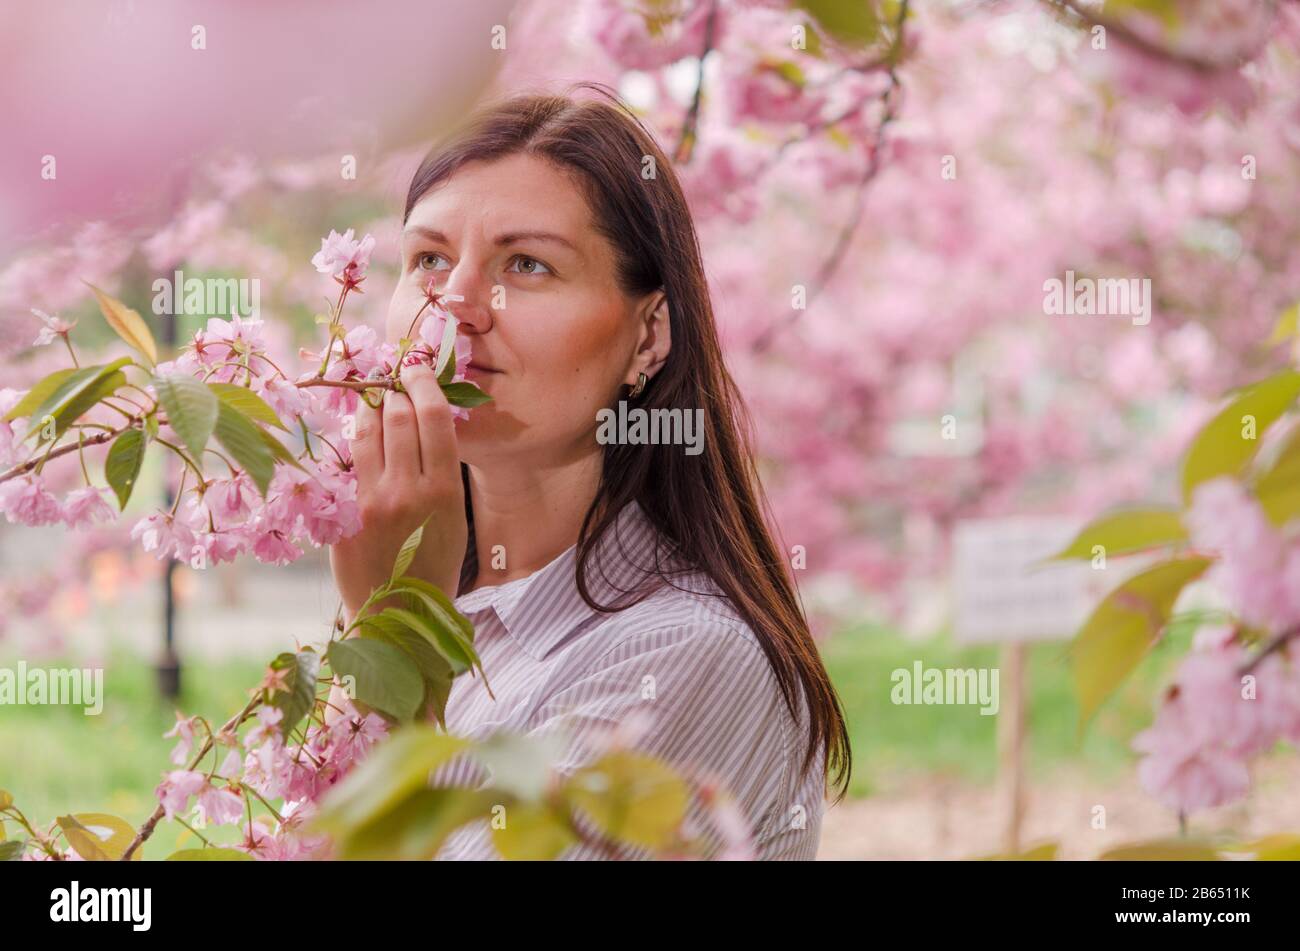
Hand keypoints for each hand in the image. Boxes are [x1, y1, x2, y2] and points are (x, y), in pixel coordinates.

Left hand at [329, 362, 466, 618]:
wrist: (399, 619)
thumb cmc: (433, 567)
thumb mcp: (455, 520)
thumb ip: (442, 475)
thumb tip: (426, 423)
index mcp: (446, 492)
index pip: (434, 417)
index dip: (424, 384)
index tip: (418, 370)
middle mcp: (409, 491)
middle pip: (398, 416)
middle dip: (395, 391)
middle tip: (393, 380)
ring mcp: (371, 502)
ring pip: (368, 432)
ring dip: (370, 408)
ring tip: (373, 398)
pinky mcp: (344, 515)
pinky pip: (348, 463)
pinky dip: (355, 444)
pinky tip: (359, 437)